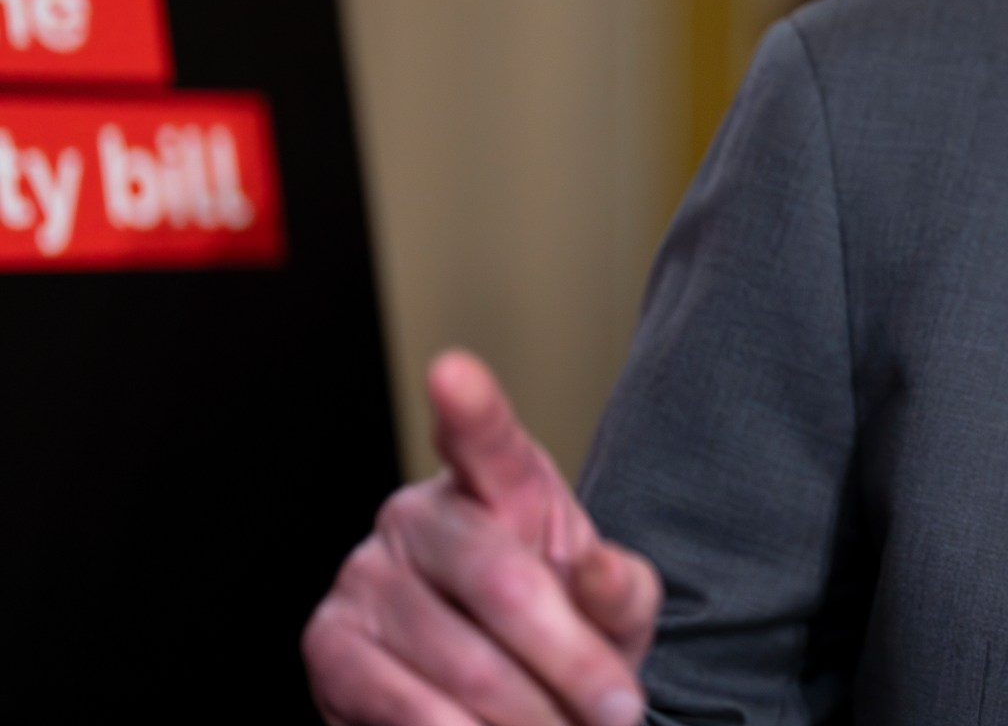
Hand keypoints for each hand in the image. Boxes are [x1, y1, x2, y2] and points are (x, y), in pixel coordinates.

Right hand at [304, 351, 662, 725]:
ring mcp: (362, 578)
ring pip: (462, 663)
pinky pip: (405, 710)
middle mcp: (416, 514)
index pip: (484, 439)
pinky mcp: (328, 648)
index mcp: (495, 482)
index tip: (453, 373)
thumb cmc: (564, 636)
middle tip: (621, 713)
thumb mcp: (612, 610)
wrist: (504, 701)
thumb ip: (620, 590)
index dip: (469, 407)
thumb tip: (597, 572)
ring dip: (529, 719)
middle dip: (574, 665)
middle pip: (503, 584)